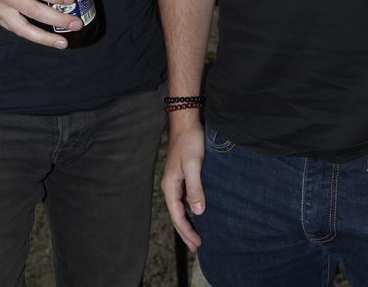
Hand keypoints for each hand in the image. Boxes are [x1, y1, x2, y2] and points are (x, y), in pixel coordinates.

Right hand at [161, 119, 205, 251]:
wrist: (186, 120)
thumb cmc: (190, 141)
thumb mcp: (193, 165)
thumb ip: (195, 188)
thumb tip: (198, 211)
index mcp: (170, 186)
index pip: (177, 215)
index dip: (187, 231)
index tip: (198, 244)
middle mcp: (169, 185)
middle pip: (176, 214)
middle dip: (185, 231)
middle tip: (197, 247)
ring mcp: (174, 180)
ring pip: (179, 207)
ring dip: (187, 221)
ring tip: (196, 235)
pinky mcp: (181, 174)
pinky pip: (183, 198)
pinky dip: (189, 209)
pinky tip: (196, 211)